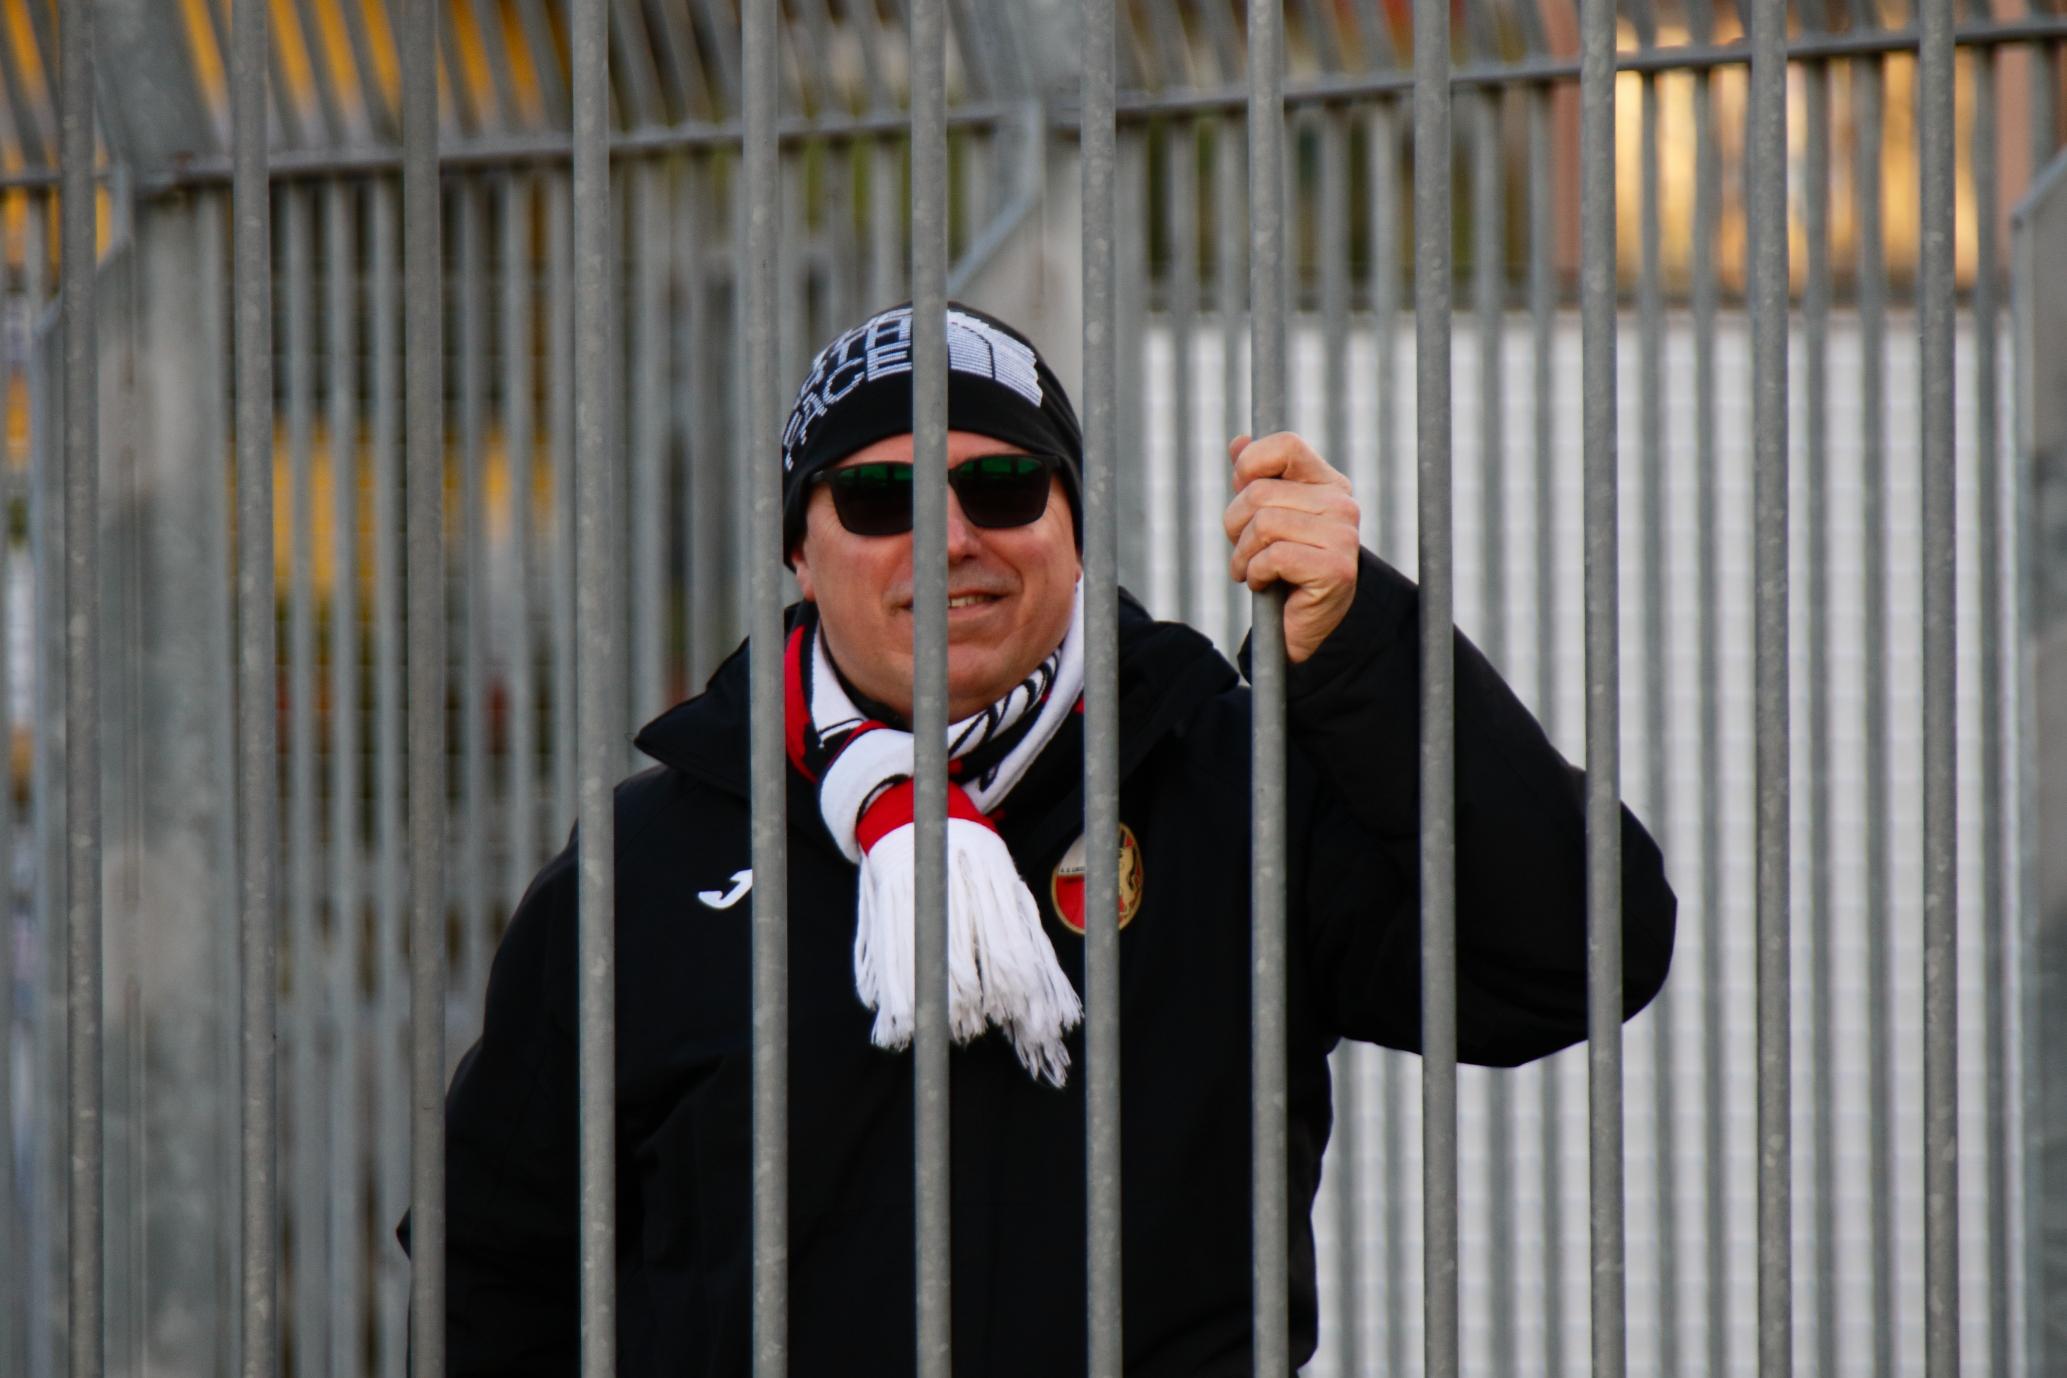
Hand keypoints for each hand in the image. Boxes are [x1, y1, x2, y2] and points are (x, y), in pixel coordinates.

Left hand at [1223, 432, 1360, 663]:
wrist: (1306, 625)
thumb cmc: (1284, 568)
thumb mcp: (1268, 517)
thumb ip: (1256, 480)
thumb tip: (1238, 442)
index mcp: (1327, 484)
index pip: (1285, 446)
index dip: (1250, 466)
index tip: (1242, 494)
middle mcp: (1341, 504)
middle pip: (1259, 492)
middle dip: (1235, 526)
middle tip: (1244, 551)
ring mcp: (1343, 536)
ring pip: (1262, 524)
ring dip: (1243, 555)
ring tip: (1252, 570)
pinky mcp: (1335, 568)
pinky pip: (1273, 557)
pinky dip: (1256, 574)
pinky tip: (1266, 584)